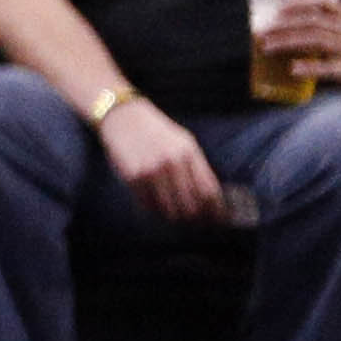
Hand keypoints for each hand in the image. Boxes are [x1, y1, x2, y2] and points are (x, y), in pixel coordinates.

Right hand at [101, 91, 220, 223]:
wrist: (123, 117)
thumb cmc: (157, 131)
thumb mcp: (183, 142)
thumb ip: (197, 167)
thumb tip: (213, 198)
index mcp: (188, 153)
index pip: (209, 192)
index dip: (216, 211)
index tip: (218, 220)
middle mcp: (171, 162)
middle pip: (192, 205)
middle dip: (197, 219)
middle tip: (198, 224)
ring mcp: (151, 170)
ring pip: (171, 210)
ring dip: (176, 218)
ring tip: (178, 218)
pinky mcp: (133, 177)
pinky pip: (149, 205)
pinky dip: (156, 211)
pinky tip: (158, 207)